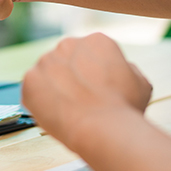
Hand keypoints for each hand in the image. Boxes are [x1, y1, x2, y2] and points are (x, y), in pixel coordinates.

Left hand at [21, 33, 151, 151]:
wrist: (104, 129)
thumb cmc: (124, 109)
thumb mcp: (140, 82)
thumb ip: (126, 69)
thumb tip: (121, 68)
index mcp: (97, 41)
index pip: (90, 54)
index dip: (93, 74)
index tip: (95, 90)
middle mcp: (69, 44)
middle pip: (66, 60)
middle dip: (70, 78)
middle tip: (80, 101)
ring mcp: (46, 60)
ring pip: (47, 74)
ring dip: (54, 89)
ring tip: (69, 110)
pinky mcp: (30, 79)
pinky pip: (33, 89)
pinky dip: (39, 102)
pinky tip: (56, 114)